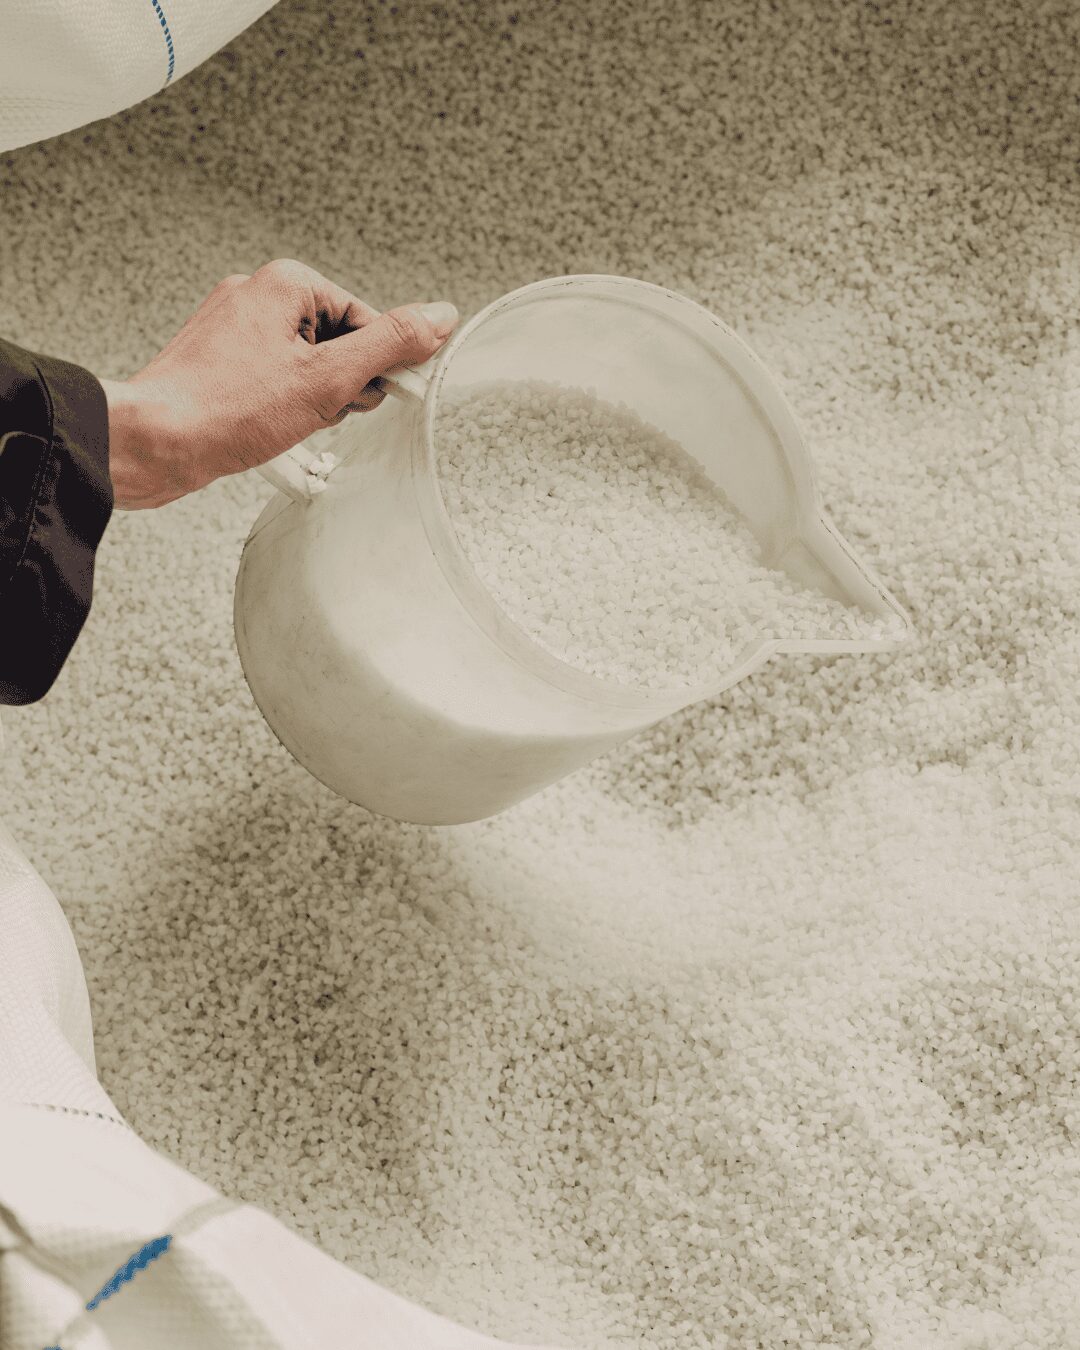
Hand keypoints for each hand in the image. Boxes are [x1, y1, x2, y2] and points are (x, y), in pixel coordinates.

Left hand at [99, 259, 458, 508]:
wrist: (154, 443)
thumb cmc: (226, 410)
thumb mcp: (327, 379)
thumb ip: (390, 345)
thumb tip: (440, 317)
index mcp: (287, 284)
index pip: (367, 322)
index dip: (374, 369)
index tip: (369, 399)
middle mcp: (258, 295)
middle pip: (338, 344)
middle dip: (338, 387)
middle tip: (314, 411)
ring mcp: (235, 328)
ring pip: (308, 367)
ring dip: (311, 402)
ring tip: (282, 420)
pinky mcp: (221, 361)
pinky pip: (276, 381)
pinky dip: (282, 408)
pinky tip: (265, 427)